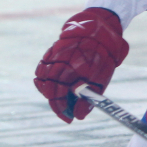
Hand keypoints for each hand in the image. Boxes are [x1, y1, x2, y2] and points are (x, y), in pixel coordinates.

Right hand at [34, 8, 128, 122]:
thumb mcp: (102, 77)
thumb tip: (78, 115)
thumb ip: (89, 96)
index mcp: (73, 69)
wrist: (100, 27)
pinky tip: (53, 84)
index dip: (62, 109)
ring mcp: (54, 55)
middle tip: (65, 112)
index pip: (59, 95)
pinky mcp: (52, 50)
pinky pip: (42, 67)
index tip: (69, 119)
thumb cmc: (104, 54)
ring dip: (49, 91)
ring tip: (61, 98)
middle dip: (56, 104)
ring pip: (42, 78)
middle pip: (49, 89)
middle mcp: (60, 62)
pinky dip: (44, 78)